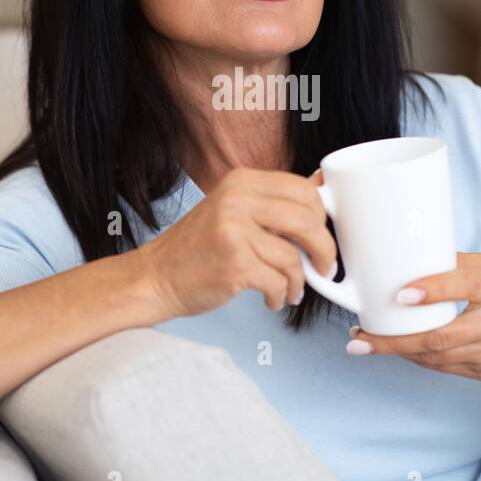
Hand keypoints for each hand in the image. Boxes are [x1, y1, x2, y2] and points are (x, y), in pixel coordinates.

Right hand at [134, 167, 336, 318]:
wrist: (156, 276)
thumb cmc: (199, 248)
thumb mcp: (235, 211)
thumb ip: (273, 203)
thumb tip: (321, 188)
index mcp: (242, 181)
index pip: (303, 190)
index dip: (321, 217)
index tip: (321, 236)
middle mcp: (238, 199)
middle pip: (307, 220)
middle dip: (324, 250)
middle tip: (323, 267)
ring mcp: (234, 230)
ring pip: (294, 256)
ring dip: (299, 281)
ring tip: (291, 290)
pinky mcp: (234, 263)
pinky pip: (277, 281)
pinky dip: (281, 295)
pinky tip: (272, 298)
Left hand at [346, 252, 480, 381]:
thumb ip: (461, 264)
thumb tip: (412, 255)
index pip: (466, 286)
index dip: (433, 291)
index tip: (401, 295)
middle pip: (441, 336)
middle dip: (395, 340)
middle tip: (360, 336)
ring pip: (437, 357)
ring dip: (397, 351)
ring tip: (364, 342)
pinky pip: (443, 367)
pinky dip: (416, 359)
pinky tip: (395, 348)